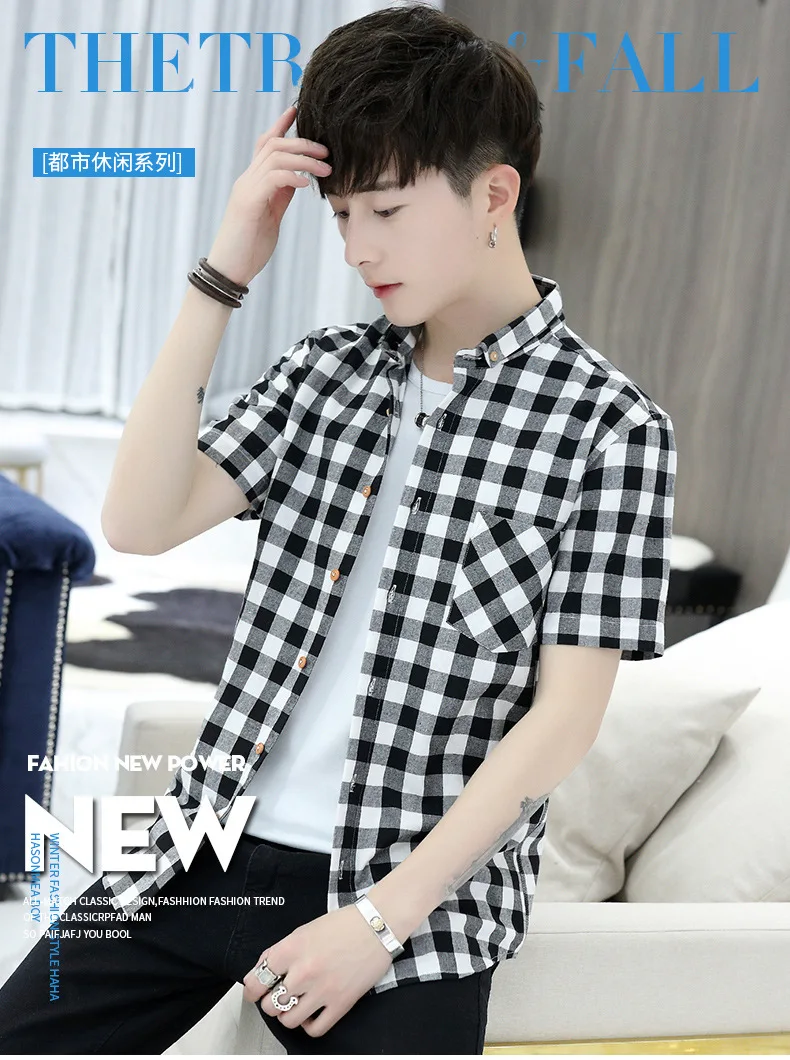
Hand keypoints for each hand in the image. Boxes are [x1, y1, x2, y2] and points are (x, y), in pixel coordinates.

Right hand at [206, 103, 331, 287]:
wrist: (230, 270)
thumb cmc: (249, 247)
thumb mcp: (270, 215)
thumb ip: (280, 195)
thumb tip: (297, 179)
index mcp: (253, 182)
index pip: (265, 144)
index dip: (280, 125)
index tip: (297, 110)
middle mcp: (247, 180)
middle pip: (273, 145)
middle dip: (302, 143)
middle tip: (326, 151)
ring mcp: (246, 190)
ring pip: (274, 158)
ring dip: (304, 160)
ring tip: (325, 169)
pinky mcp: (248, 204)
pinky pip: (271, 179)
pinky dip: (291, 176)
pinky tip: (305, 184)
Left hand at [242, 904, 394, 1037]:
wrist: (376, 925)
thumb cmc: (344, 924)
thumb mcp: (305, 930)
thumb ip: (282, 950)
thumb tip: (263, 969)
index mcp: (293, 948)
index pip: (257, 979)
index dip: (251, 988)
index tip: (253, 991)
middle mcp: (304, 970)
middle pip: (270, 1004)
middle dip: (270, 1001)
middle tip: (277, 995)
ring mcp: (323, 989)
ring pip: (288, 1020)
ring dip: (287, 1014)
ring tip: (294, 1005)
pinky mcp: (341, 1003)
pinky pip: (314, 1029)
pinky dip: (308, 1025)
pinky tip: (311, 1013)